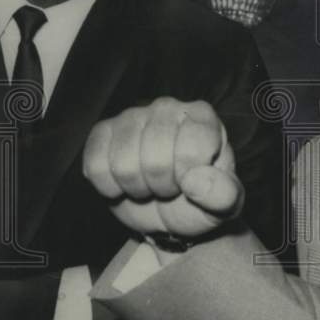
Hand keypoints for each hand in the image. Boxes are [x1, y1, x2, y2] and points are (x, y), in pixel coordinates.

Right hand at [83, 98, 242, 238]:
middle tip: (170, 187)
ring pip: (122, 163)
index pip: (191, 148)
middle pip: (155, 159)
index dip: (187, 178)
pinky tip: (124, 183)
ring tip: (150, 184)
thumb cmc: (200, 201)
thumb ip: (224, 194)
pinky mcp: (103, 132)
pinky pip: (95, 164)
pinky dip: (109, 185)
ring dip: (136, 187)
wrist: (167, 211)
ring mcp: (132, 116)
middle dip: (162, 186)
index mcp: (203, 117)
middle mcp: (168, 108)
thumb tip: (195, 181)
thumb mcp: (224, 205)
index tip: (192, 183)